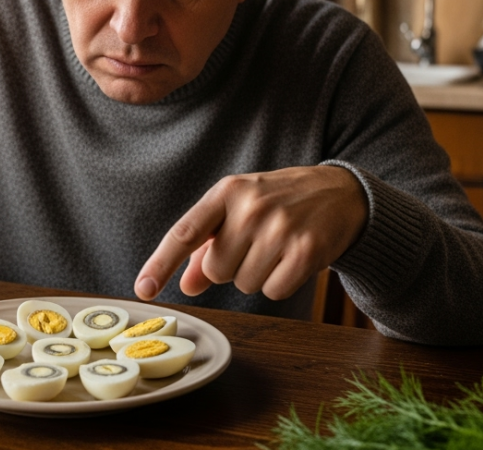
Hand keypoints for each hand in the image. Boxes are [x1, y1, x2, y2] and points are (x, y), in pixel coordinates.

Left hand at [134, 166, 367, 301]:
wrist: (339, 193)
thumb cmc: (278, 202)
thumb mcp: (238, 211)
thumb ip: (207, 246)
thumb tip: (187, 285)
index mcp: (227, 191)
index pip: (185, 232)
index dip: (161, 264)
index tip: (143, 290)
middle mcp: (251, 206)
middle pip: (216, 270)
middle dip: (230, 267)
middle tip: (255, 244)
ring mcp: (280, 227)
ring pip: (244, 284)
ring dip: (257, 275)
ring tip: (276, 248)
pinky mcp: (306, 249)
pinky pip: (273, 291)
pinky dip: (280, 283)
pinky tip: (293, 259)